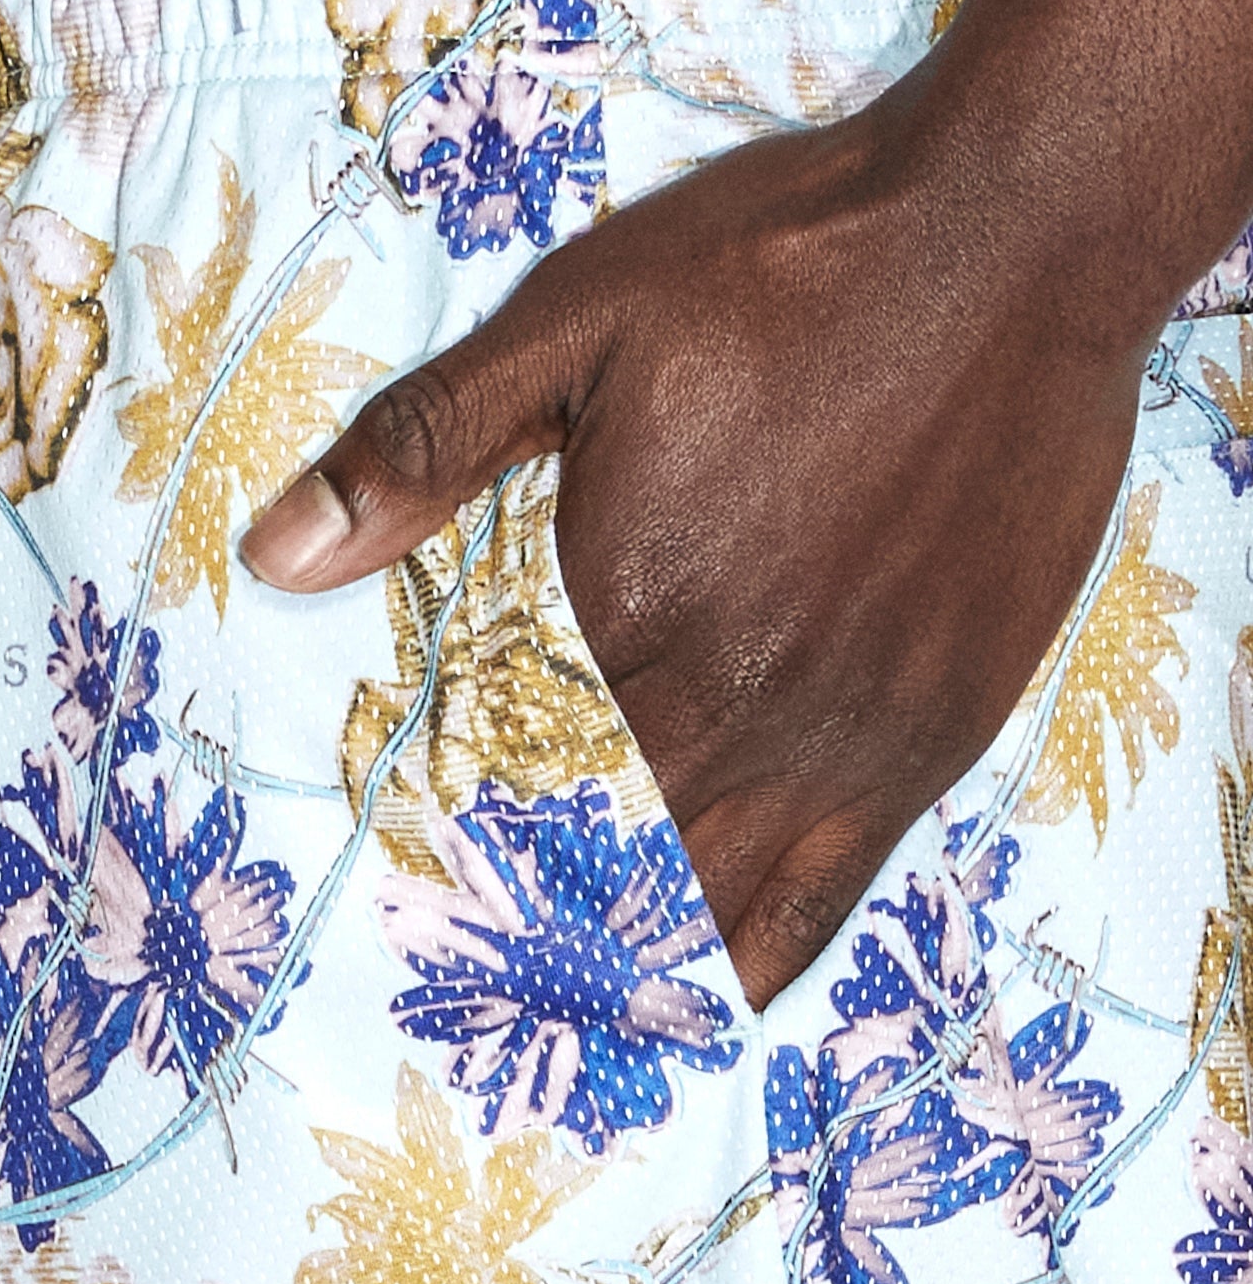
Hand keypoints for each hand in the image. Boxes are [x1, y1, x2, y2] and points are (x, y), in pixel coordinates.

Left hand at [241, 83, 1153, 1006]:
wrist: (1007, 249)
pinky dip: (754, 964)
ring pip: (701, 907)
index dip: (448, 863)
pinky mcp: (922, 746)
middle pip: (596, 870)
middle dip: (525, 937)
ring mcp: (835, 740)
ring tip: (559, 1034)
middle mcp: (728, 704)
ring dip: (623, 973)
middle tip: (469, 1003)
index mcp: (622, 614)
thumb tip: (276, 553)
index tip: (404, 926)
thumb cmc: (784, 275)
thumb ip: (423, 448)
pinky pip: (823, 900)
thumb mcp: (573, 325)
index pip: (505, 787)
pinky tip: (706, 1010)